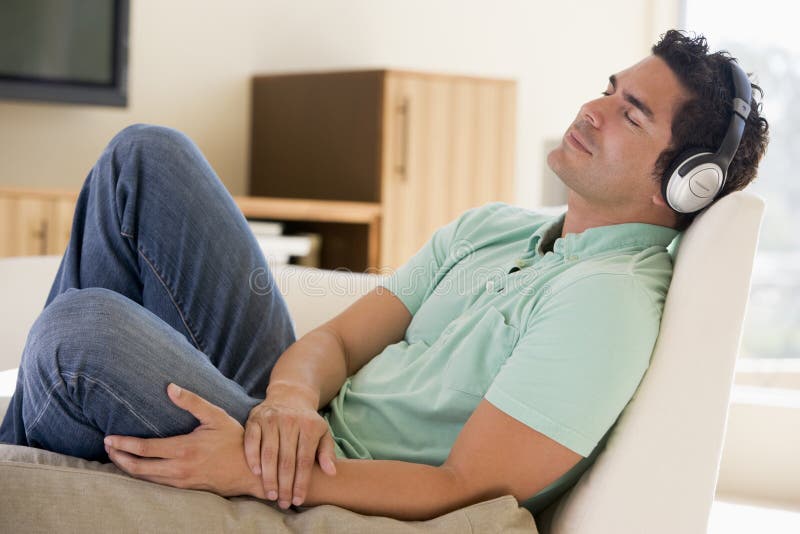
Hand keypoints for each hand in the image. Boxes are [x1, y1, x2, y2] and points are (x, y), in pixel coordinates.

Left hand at [104, 383, 263, 498]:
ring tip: (117, 457)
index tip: (109, 438)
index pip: (145, 449)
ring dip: (128, 468)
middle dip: (119, 458)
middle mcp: (179, 468)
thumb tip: (170, 387)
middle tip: (107, 448)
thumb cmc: (234, 440)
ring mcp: (181, 480)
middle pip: (139, 467)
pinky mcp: (185, 488)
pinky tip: (138, 469)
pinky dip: (142, 476)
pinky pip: (157, 484)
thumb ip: (192, 402)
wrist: (250, 471)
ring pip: (146, 478)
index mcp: (184, 449)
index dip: (123, 444)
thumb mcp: (216, 416)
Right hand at [244, 383, 336, 508]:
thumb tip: (331, 472)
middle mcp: (290, 421)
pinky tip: (256, 474)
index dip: (301, 482)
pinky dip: (252, 457)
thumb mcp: (323, 433)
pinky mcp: (255, 418)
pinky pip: (251, 440)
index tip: (298, 500)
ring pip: (268, 453)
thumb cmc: (308, 421)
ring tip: (271, 495)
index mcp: (309, 426)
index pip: (304, 460)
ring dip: (269, 477)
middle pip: (286, 459)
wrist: (290, 395)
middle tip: (283, 503)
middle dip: (285, 485)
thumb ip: (327, 452)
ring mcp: (271, 419)